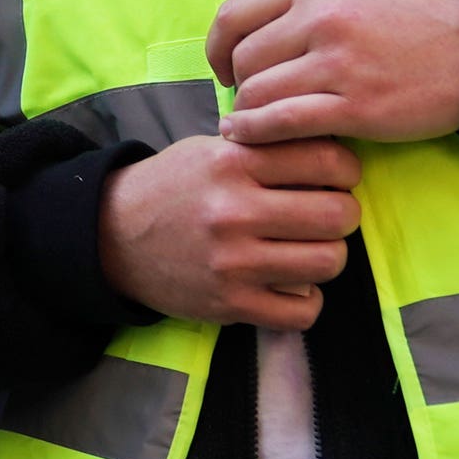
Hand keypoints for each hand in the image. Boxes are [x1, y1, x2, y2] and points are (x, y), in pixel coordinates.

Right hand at [95, 135, 360, 328]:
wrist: (113, 236)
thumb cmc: (173, 186)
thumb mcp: (211, 149)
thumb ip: (265, 147)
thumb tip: (332, 151)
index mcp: (232, 164)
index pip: (325, 160)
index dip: (346, 169)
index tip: (338, 176)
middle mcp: (234, 211)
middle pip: (337, 215)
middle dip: (343, 214)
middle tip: (328, 214)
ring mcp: (233, 263)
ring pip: (328, 262)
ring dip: (328, 255)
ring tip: (309, 248)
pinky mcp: (231, 304)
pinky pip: (304, 311)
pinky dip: (306, 300)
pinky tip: (291, 284)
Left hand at [208, 0, 458, 148]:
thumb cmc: (414, 10)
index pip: (235, 14)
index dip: (217, 46)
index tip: (224, 65)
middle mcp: (320, 19)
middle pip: (244, 58)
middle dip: (237, 81)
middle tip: (246, 96)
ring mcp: (338, 64)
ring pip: (260, 92)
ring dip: (247, 111)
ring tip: (250, 120)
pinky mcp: (356, 107)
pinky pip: (287, 122)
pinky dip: (258, 133)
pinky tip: (249, 137)